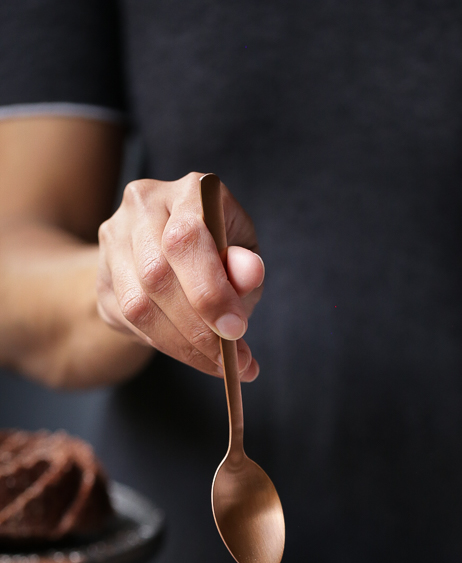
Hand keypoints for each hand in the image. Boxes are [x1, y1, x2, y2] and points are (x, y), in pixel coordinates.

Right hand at [96, 172, 264, 379]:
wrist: (173, 256)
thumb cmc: (219, 252)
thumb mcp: (242, 253)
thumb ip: (246, 265)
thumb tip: (249, 273)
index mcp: (187, 190)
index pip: (187, 238)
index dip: (210, 290)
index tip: (236, 330)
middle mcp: (142, 205)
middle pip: (157, 274)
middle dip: (198, 327)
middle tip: (230, 358)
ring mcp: (114, 240)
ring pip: (138, 305)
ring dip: (182, 345)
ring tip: (217, 363)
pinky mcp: (102, 277)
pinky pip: (130, 323)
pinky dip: (168, 347)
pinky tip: (195, 356)